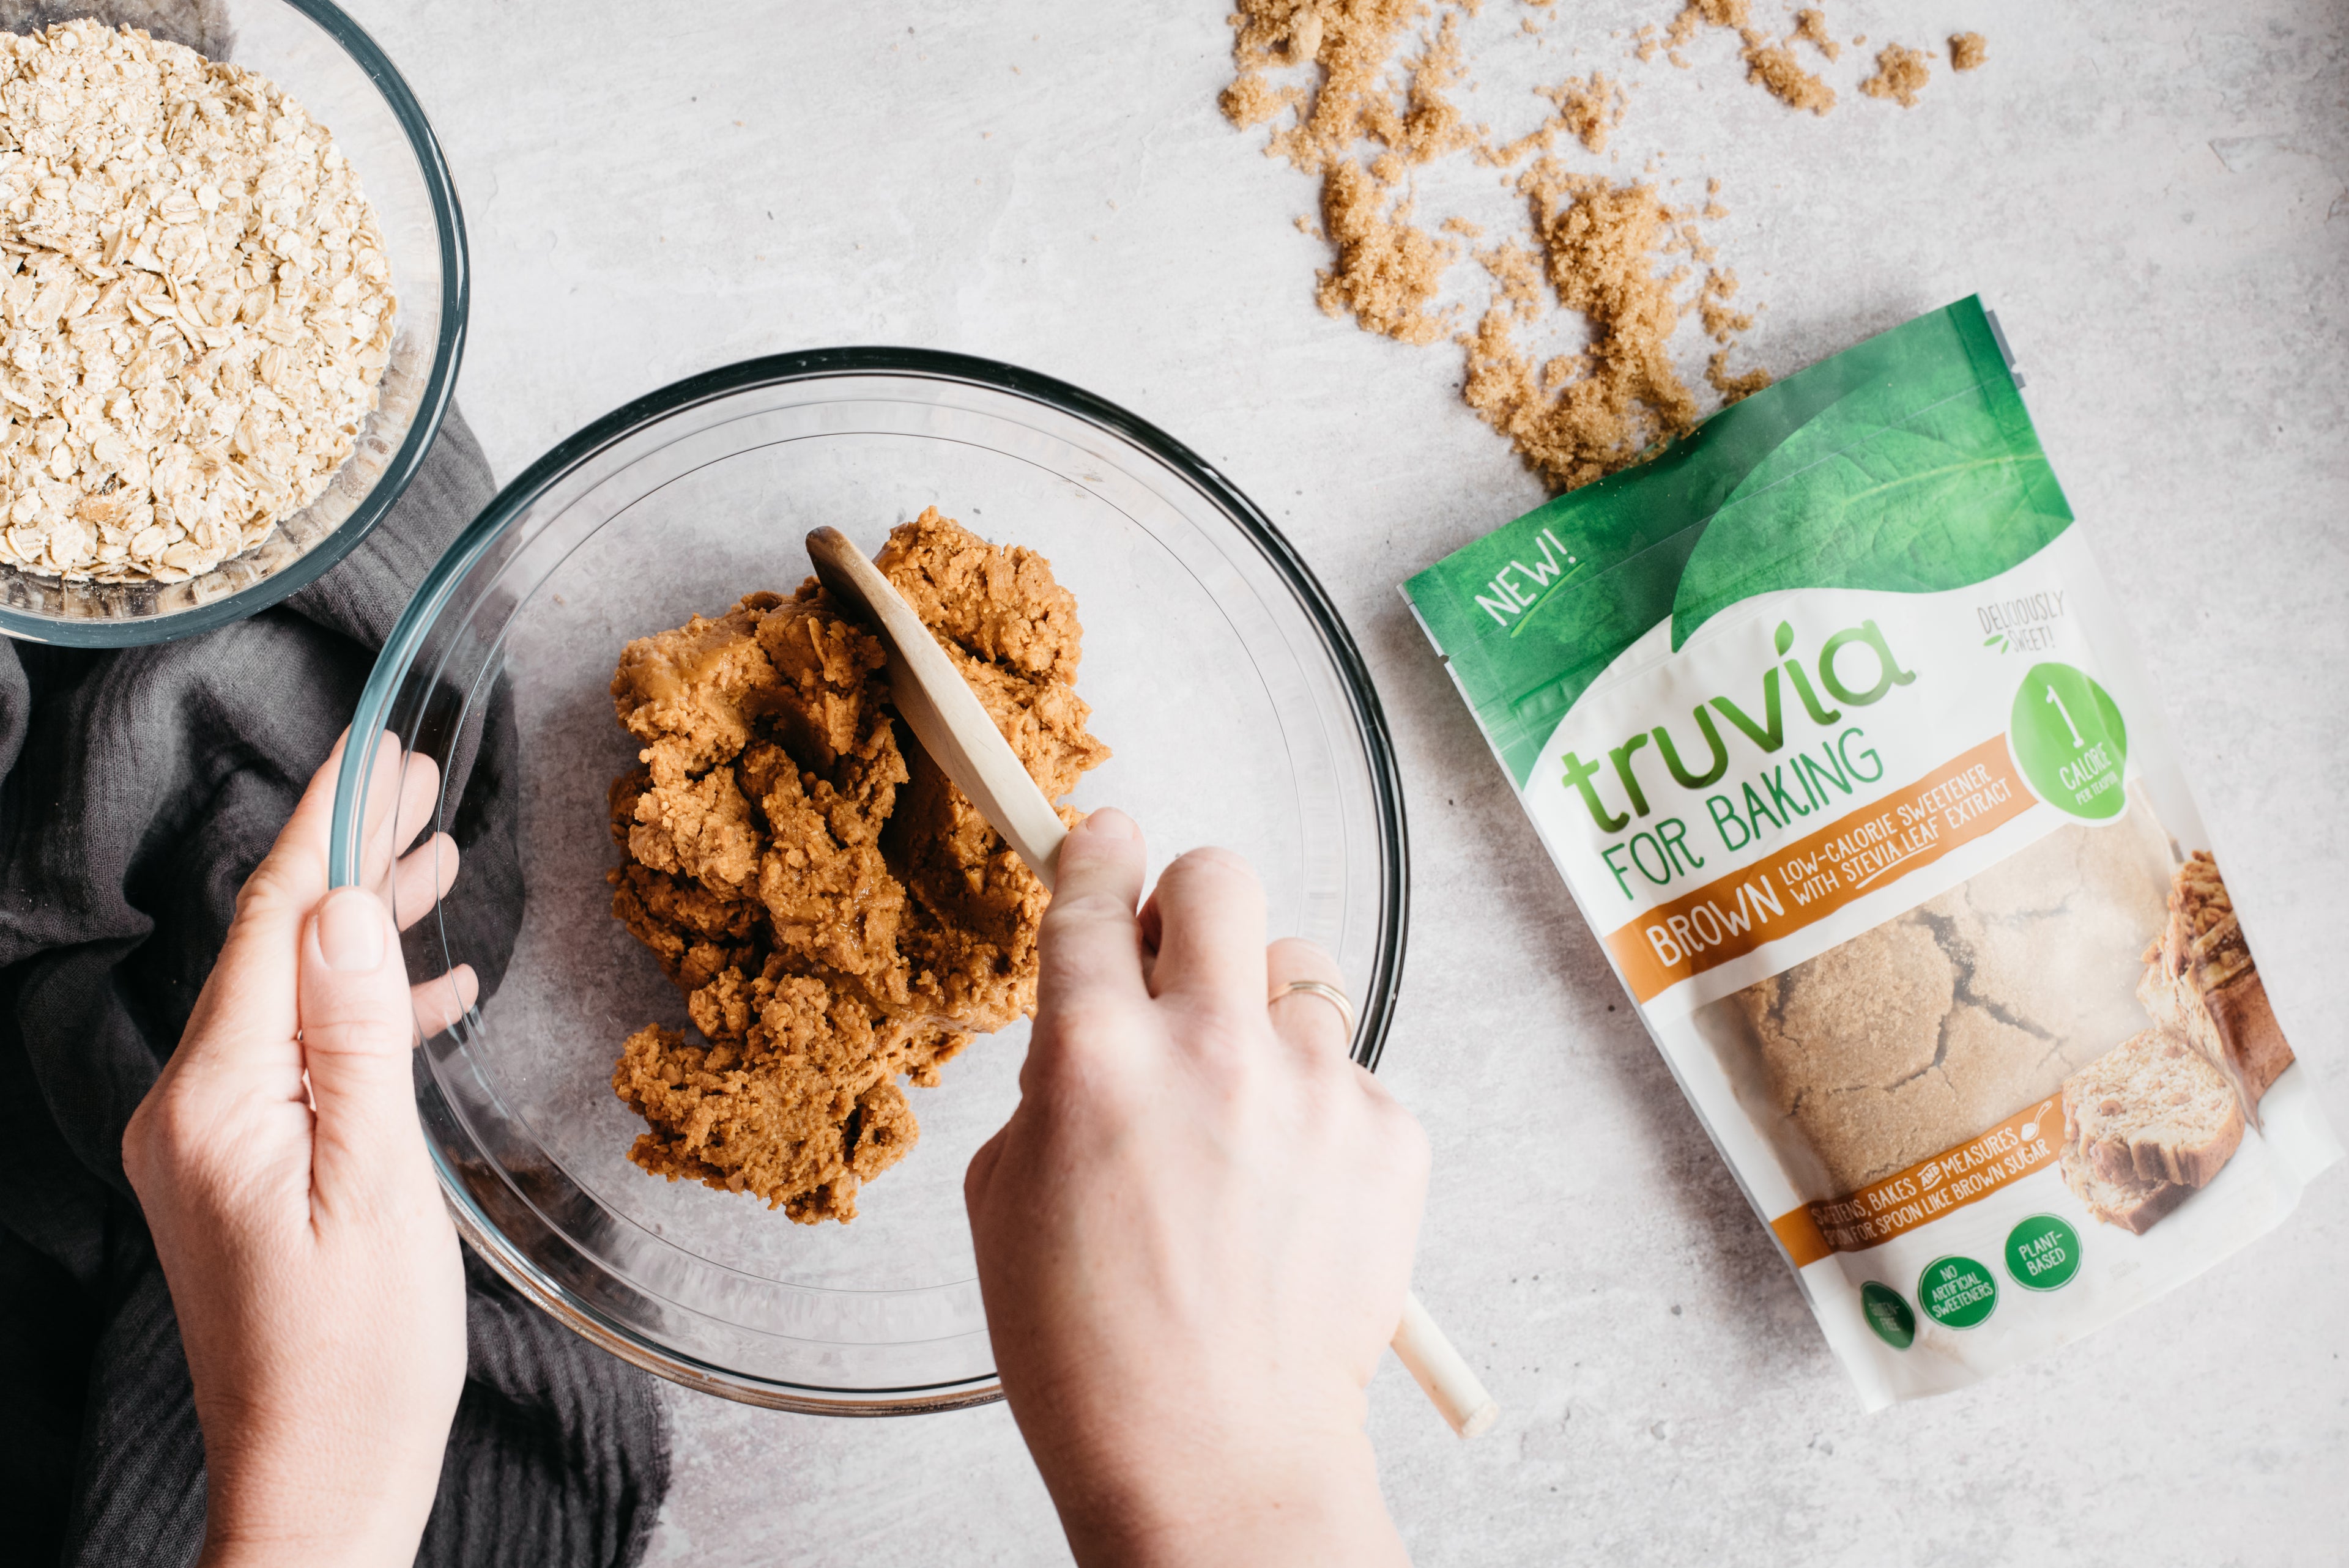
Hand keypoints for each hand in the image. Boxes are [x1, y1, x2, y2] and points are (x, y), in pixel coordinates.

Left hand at [123, 732, 479, 1567]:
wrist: (318, 1481)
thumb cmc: (358, 1356)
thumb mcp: (377, 1186)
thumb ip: (355, 1039)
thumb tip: (346, 907)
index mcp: (215, 1103)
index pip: (273, 923)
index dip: (329, 824)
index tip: (374, 744)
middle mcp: (188, 1108)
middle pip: (274, 944)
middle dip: (349, 854)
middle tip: (420, 772)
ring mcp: (208, 1139)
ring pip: (290, 992)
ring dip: (363, 925)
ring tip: (437, 853)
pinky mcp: (239, 1168)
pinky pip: (299, 1056)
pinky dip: (362, 1011)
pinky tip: (429, 987)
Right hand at [966, 810, 1427, 1567]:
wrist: (1216, 1461)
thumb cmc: (1090, 1351)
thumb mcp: (1009, 1198)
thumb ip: (1054, 1079)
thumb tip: (1101, 1014)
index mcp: (1094, 1058)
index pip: (1095, 889)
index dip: (1098, 849)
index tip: (1106, 839)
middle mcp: (1210, 1051)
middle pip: (1220, 877)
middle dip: (1191, 900)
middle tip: (1180, 960)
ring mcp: (1310, 1089)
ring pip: (1299, 969)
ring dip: (1261, 1014)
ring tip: (1241, 1116)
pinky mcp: (1386, 1135)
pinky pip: (1347, 1072)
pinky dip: (1315, 1110)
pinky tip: (1288, 1191)